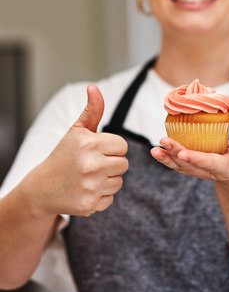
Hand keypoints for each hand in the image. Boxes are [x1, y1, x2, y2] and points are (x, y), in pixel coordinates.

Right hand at [26, 85, 127, 216]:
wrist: (42, 187)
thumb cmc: (64, 155)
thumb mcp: (77, 131)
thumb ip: (92, 110)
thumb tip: (94, 87)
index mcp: (89, 144)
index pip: (122, 146)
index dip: (111, 147)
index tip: (97, 149)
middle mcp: (90, 165)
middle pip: (124, 164)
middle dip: (111, 163)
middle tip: (93, 164)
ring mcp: (90, 186)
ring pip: (119, 181)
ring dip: (108, 179)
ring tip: (89, 176)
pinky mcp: (89, 205)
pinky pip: (110, 198)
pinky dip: (101, 195)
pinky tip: (86, 189)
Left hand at [151, 136, 228, 180]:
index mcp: (224, 167)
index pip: (208, 163)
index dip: (195, 158)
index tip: (182, 153)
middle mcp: (209, 171)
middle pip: (190, 164)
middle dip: (176, 153)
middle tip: (164, 142)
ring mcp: (199, 170)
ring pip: (180, 166)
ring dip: (167, 158)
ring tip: (154, 151)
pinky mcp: (192, 166)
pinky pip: (177, 164)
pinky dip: (166, 158)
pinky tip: (156, 151)